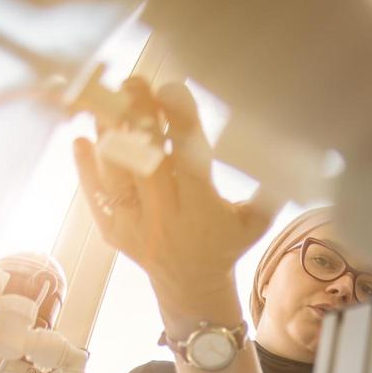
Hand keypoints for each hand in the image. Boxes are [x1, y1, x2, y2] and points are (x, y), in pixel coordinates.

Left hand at [75, 79, 271, 321]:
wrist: (193, 290)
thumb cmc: (226, 243)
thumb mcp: (254, 221)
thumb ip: (269, 188)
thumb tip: (291, 150)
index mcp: (203, 212)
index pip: (190, 161)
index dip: (180, 124)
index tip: (171, 90)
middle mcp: (167, 220)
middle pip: (148, 163)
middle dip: (139, 119)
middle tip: (133, 82)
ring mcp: (137, 227)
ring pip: (117, 177)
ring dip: (109, 137)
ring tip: (105, 102)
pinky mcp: (115, 232)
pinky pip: (96, 198)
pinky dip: (85, 169)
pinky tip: (80, 139)